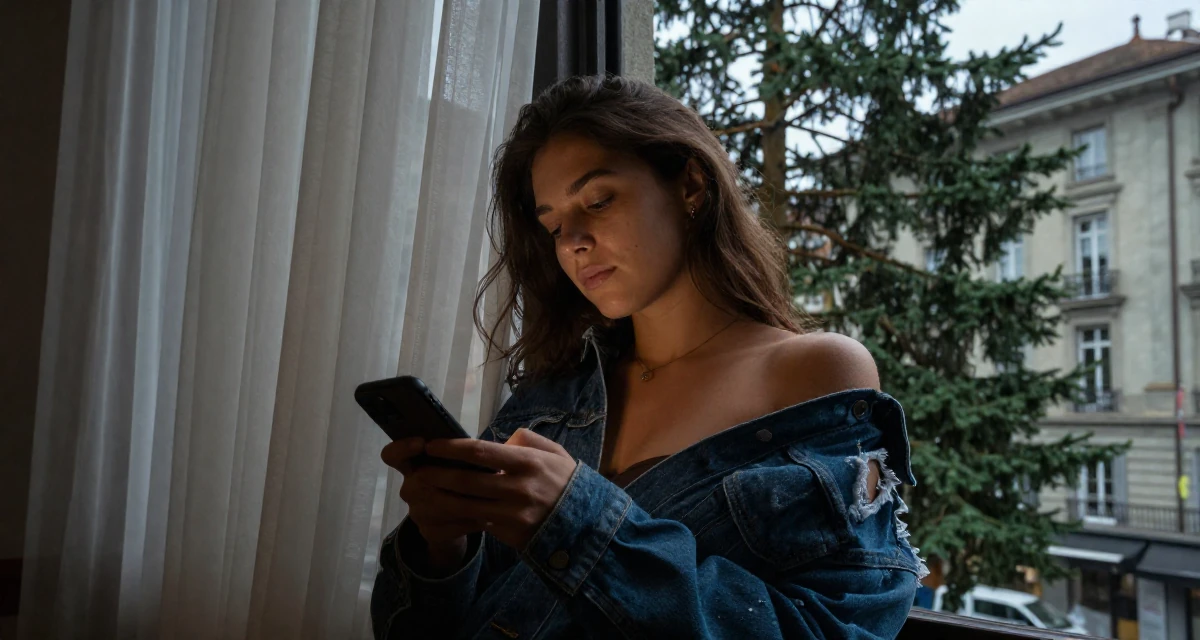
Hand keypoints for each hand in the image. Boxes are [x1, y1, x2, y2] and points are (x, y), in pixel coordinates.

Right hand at [380, 437, 487, 552]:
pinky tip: (486, 517)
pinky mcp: (429, 532)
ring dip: (468, 502)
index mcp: (413, 466)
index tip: (422, 443)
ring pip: (441, 505)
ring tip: (490, 497)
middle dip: (451, 478)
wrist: (457, 519)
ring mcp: (417, 512)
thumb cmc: (459, 479)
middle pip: (420, 481)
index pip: (393, 455)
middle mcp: (410, 488)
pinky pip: (452, 526)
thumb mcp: (459, 462)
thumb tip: (485, 445)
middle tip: (477, 476)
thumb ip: (462, 453)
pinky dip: (472, 521)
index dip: (402, 447)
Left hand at [418, 428, 577, 550]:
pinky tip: (441, 510)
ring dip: (439, 497)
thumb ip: (527, 439)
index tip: (432, 444)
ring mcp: (512, 514)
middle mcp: (518, 488)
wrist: (586, 524)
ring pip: (464, 505)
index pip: (480, 452)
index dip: (451, 448)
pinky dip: (455, 517)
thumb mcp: (555, 453)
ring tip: (422, 490)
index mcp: (528, 462)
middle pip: (466, 480)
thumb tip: (500, 440)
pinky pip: (475, 522)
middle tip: (418, 469)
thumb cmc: (566, 483)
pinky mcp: (508, 534)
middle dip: (437, 473)